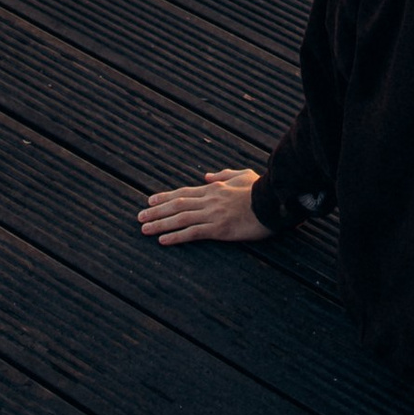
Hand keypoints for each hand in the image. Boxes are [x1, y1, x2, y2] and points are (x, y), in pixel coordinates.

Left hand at [137, 169, 271, 245]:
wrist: (274, 201)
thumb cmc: (261, 188)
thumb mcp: (243, 175)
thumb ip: (224, 175)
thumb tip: (207, 175)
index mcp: (214, 188)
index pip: (184, 192)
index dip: (165, 197)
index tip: (149, 200)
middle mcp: (209, 200)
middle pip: (177, 205)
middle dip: (156, 211)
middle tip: (139, 217)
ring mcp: (213, 214)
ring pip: (180, 218)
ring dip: (160, 224)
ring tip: (144, 229)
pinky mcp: (219, 229)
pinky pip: (193, 233)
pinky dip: (176, 236)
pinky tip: (163, 240)